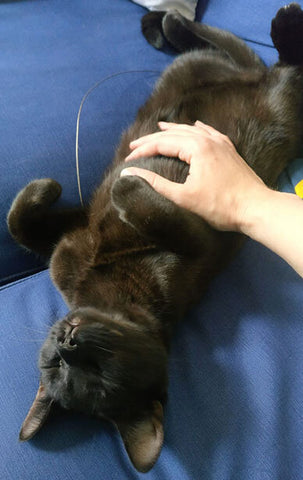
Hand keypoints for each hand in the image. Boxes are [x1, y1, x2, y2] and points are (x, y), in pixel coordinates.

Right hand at [121, 121, 265, 231]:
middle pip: (174, 134)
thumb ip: (155, 183)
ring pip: (192, 131)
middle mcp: (208, 140)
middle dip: (153, 139)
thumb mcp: (183, 197)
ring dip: (173, 131)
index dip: (142, 151)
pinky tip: (195, 126)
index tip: (128, 160)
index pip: (162, 143)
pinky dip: (197, 130)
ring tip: (160, 128)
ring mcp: (221, 144)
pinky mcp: (229, 150)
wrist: (255, 208)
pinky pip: (210, 133)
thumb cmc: (220, 206)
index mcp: (196, 148)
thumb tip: (129, 172)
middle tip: (134, 145)